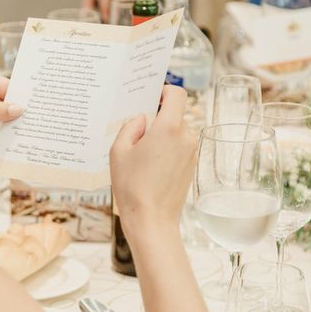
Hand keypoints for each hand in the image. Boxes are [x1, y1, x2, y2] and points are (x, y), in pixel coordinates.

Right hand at [110, 86, 196, 232]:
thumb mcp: (119, 150)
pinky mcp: (191, 166)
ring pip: (176, 132)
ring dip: (161, 136)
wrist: (151, 220)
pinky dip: (166, 149)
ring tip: (140, 154)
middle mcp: (186, 137)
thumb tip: (141, 118)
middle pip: (174, 114)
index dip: (164, 91)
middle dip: (156, 118)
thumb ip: (130, 126)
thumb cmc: (132, 186)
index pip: (177, 94)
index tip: (151, 97)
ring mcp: (191, 152)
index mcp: (169, 128)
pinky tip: (149, 166)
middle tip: (135, 133)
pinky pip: (178, 147)